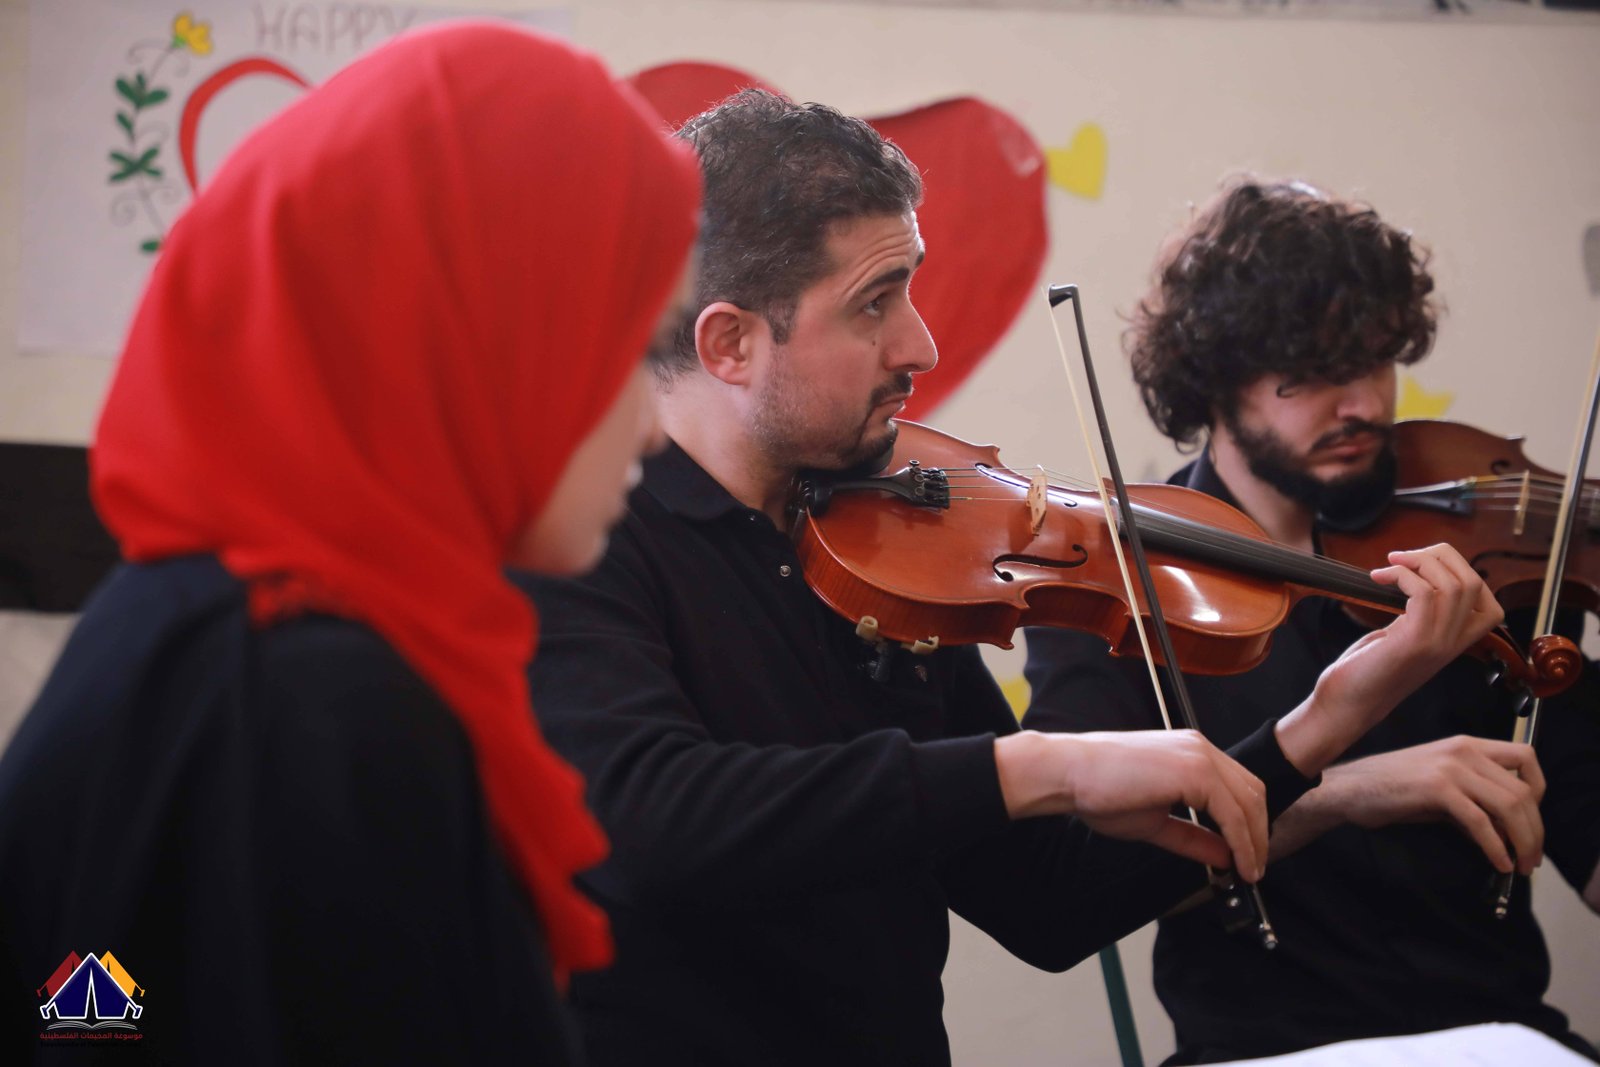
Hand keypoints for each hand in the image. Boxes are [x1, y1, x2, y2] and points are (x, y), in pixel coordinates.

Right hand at [995, 729, 1266, 880]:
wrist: (1069, 773)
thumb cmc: (1099, 791)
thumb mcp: (1155, 821)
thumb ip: (1193, 836)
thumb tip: (1225, 855)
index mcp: (1191, 753)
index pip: (1238, 787)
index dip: (1250, 824)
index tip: (1249, 855)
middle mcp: (1200, 748)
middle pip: (1252, 792)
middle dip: (1259, 834)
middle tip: (1254, 868)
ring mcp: (1200, 757)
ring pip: (1249, 802)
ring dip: (1254, 841)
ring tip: (1250, 872)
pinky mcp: (1195, 771)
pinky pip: (1233, 812)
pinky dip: (1242, 841)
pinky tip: (1238, 864)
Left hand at [1276, 543, 1502, 775]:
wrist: (1346, 706)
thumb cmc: (1366, 670)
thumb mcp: (1401, 636)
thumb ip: (1419, 613)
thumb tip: (1416, 576)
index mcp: (1454, 642)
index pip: (1490, 603)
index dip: (1462, 571)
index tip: (1424, 566)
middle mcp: (1453, 644)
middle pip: (1474, 582)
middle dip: (1439, 556)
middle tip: (1403, 557)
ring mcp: (1437, 644)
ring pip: (1454, 584)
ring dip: (1418, 562)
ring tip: (1389, 566)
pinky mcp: (1414, 643)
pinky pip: (1424, 593)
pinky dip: (1401, 575)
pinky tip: (1378, 578)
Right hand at [1297, 736, 1544, 873]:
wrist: (1348, 789)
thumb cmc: (1390, 789)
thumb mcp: (1440, 787)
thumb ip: (1474, 800)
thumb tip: (1504, 830)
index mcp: (1467, 744)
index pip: (1526, 757)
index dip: (1538, 791)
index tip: (1530, 820)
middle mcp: (1464, 750)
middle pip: (1523, 790)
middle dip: (1535, 830)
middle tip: (1530, 858)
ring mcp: (1451, 767)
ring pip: (1509, 805)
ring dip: (1523, 841)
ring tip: (1519, 865)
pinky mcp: (1437, 789)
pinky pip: (1481, 822)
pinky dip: (1495, 846)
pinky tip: (1497, 862)